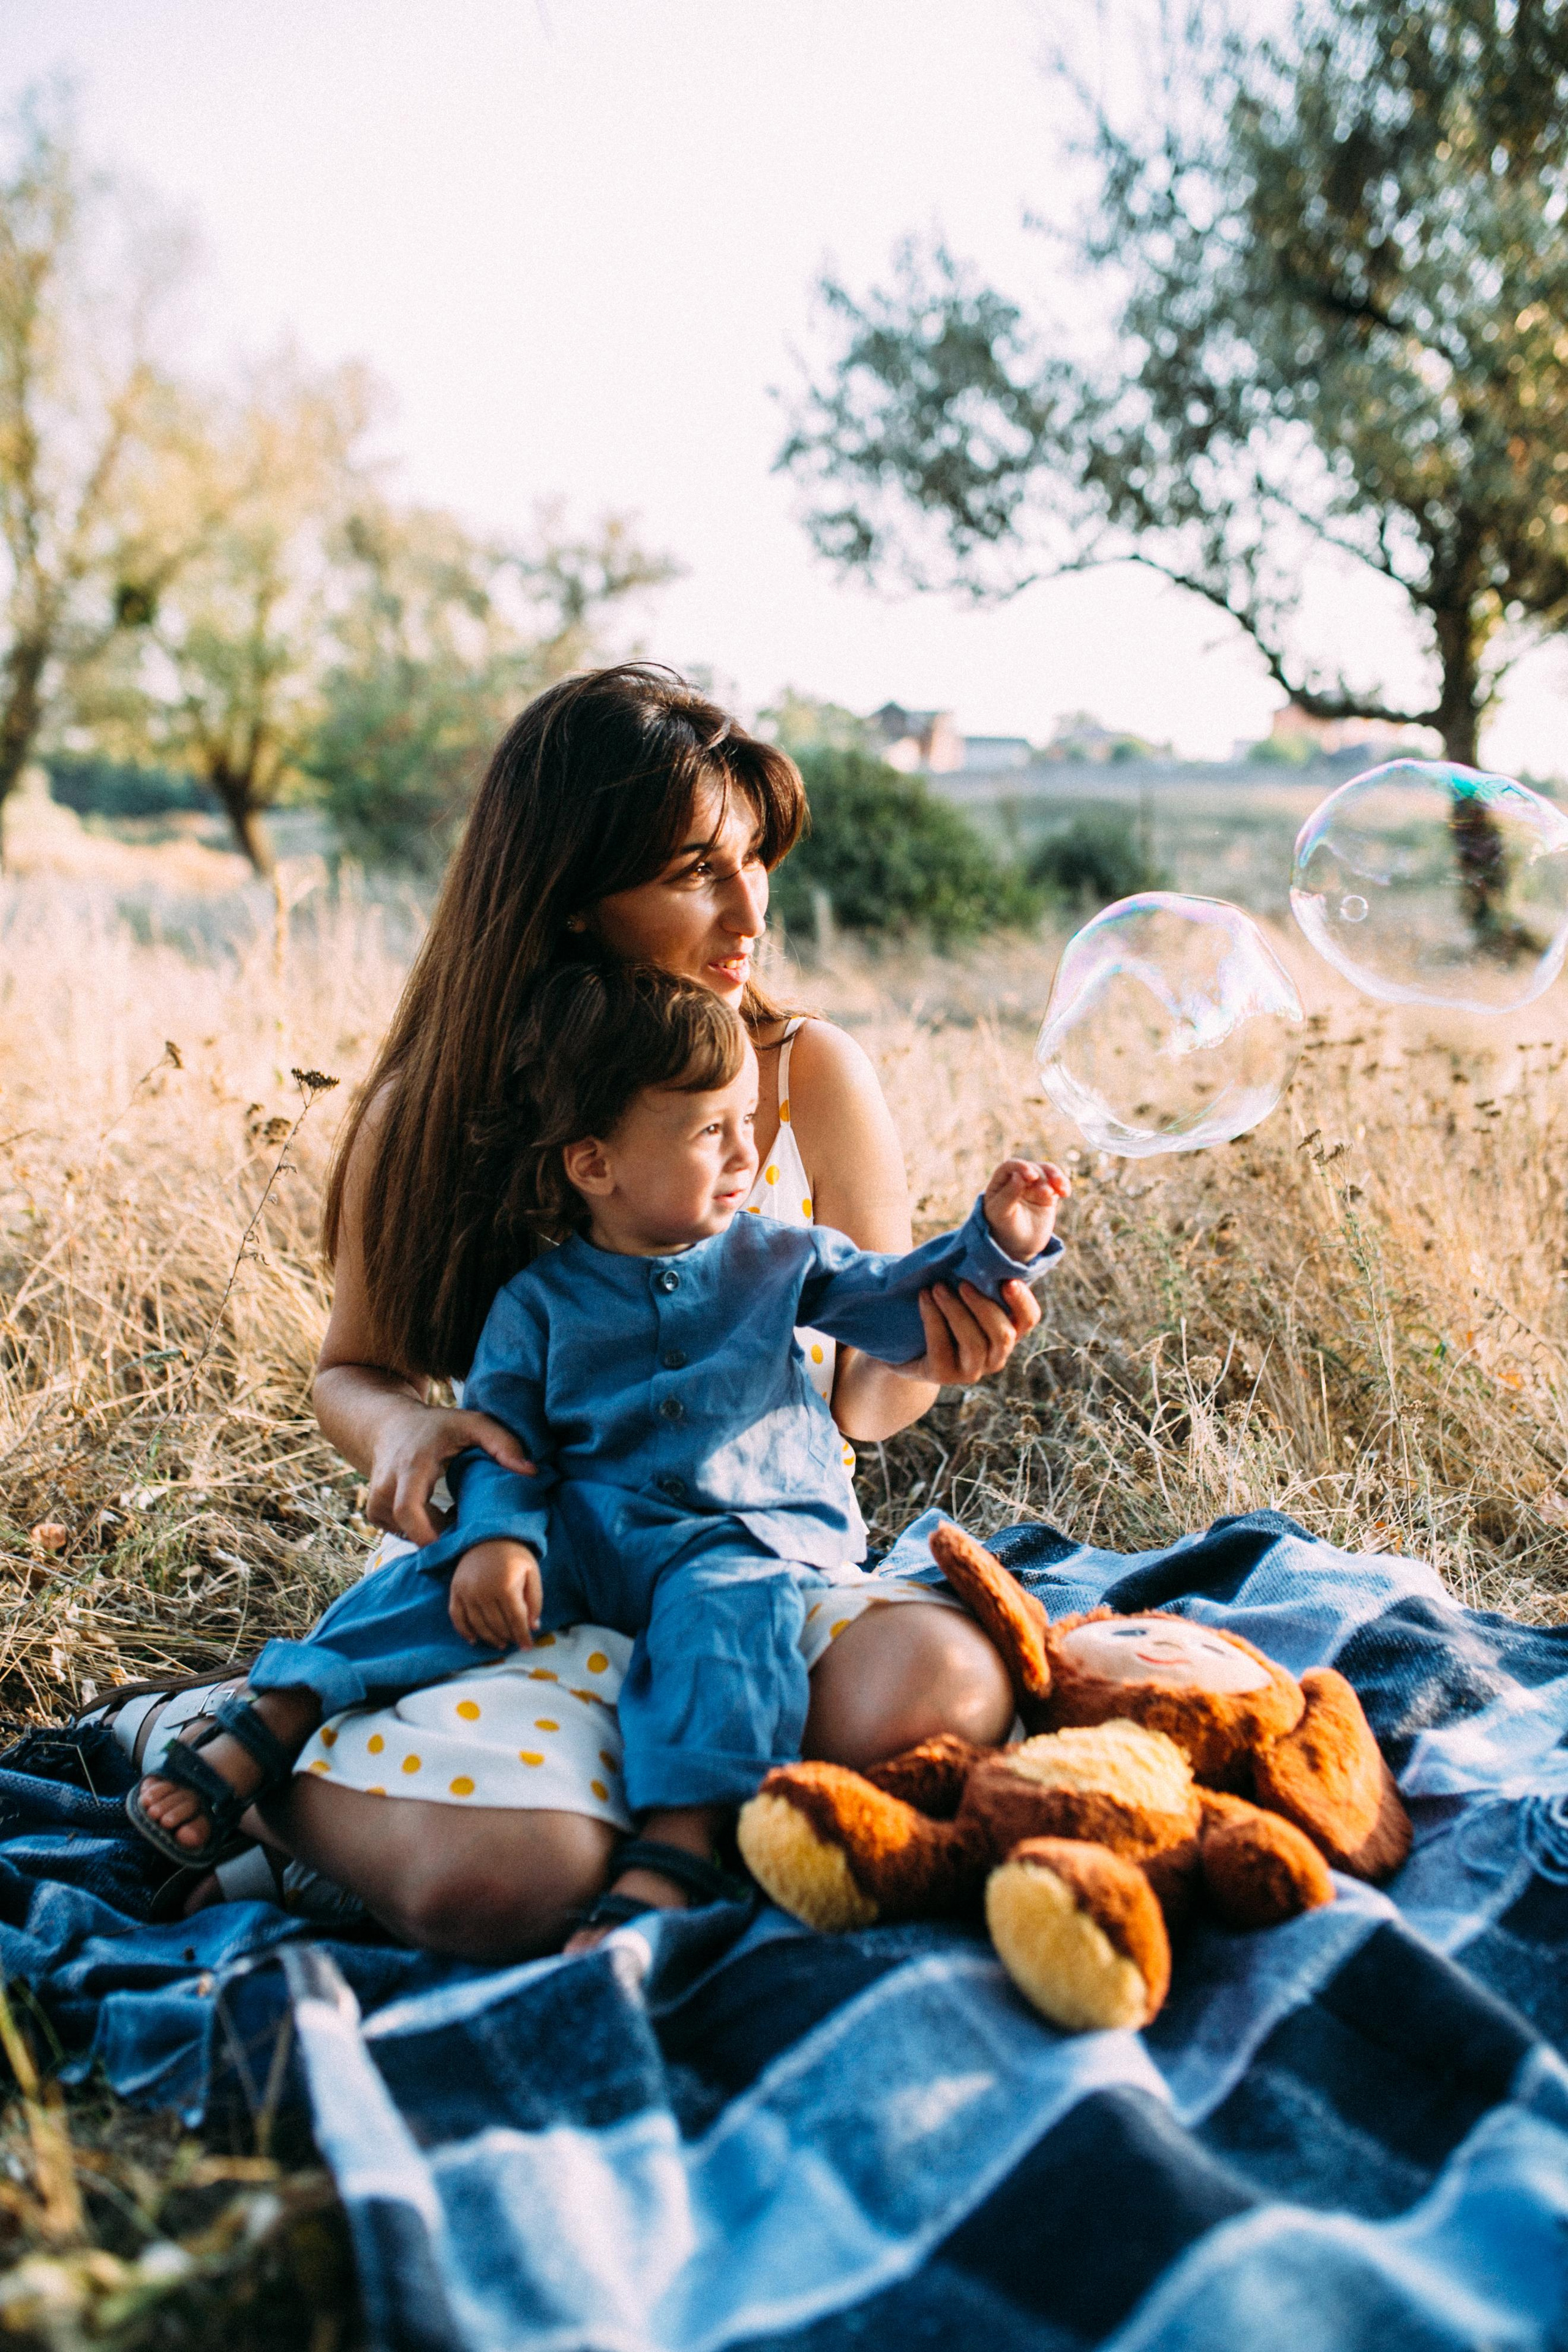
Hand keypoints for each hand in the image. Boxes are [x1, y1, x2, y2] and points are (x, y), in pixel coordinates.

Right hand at [365, 1403, 535, 1547]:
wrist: (389, 1425)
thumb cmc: (437, 1426)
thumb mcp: (472, 1424)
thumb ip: (502, 1442)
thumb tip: (531, 1472)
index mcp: (411, 1466)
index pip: (407, 1509)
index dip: (427, 1533)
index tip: (454, 1540)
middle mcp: (387, 1484)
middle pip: (406, 1527)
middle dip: (436, 1537)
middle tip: (464, 1531)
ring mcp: (376, 1499)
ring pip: (402, 1532)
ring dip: (429, 1533)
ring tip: (452, 1519)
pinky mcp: (374, 1511)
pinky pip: (396, 1532)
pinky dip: (417, 1531)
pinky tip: (435, 1518)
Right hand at [449, 1539, 541, 1650]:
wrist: (488, 1535)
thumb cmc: (514, 1555)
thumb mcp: (532, 1573)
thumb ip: (535, 1600)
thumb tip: (533, 1626)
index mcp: (506, 1586)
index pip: (516, 1620)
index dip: (523, 1635)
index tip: (528, 1646)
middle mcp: (484, 1592)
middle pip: (497, 1625)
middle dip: (509, 1637)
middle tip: (515, 1642)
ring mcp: (467, 1592)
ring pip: (478, 1625)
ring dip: (490, 1638)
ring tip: (500, 1643)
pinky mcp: (455, 1590)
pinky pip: (457, 1617)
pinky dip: (464, 1631)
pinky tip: (474, 1640)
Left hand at [887, 1275, 1042, 1388]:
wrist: (903, 1339)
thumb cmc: (940, 1305)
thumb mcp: (962, 1290)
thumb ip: (979, 1277)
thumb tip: (986, 1244)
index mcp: (1008, 1330)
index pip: (1029, 1320)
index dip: (1022, 1302)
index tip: (1007, 1281)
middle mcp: (995, 1355)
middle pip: (1004, 1335)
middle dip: (984, 1307)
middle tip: (963, 1282)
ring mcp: (971, 1370)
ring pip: (974, 1344)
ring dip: (955, 1311)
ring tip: (937, 1287)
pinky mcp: (944, 1376)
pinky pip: (942, 1348)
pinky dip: (933, 1319)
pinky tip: (924, 1298)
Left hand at [982, 1159, 1070, 1262]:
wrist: (1020, 1245)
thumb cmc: (1004, 1228)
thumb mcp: (1001, 1214)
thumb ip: (1008, 1195)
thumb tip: (1018, 1176)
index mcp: (1000, 1182)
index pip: (1010, 1166)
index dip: (1021, 1167)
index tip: (1031, 1176)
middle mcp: (1017, 1179)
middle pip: (1032, 1168)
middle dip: (1041, 1177)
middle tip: (1046, 1193)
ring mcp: (1033, 1185)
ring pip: (1046, 1172)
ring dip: (1055, 1176)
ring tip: (1061, 1189)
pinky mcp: (1048, 1193)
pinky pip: (1057, 1183)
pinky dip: (1063, 1184)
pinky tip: (1065, 1192)